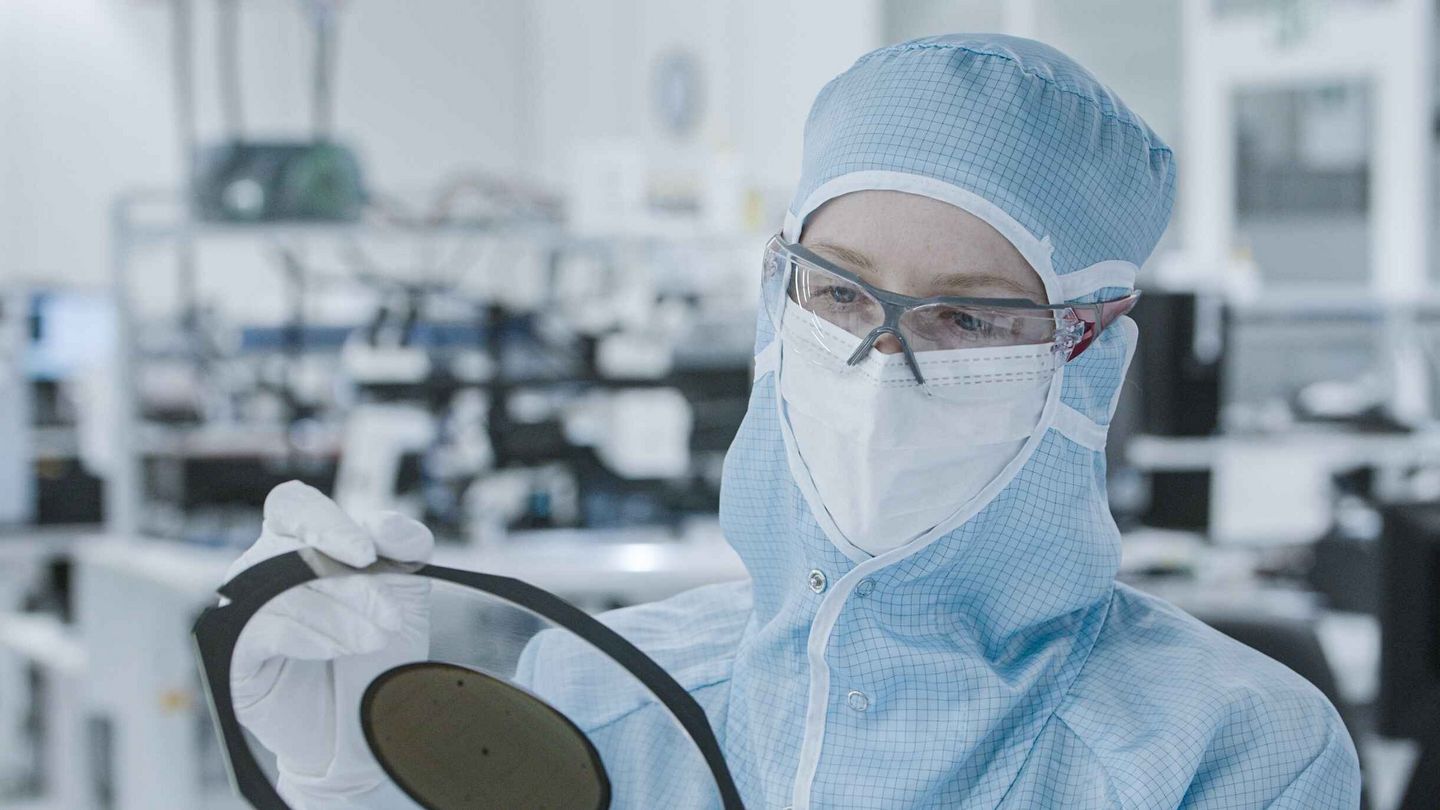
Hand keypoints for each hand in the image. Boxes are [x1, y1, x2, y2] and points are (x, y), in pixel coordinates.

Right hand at [225, 481, 432, 802]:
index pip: (294, 505)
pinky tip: (338, 651)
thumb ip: (405, 543)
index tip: (369, 555)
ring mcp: (244, 607)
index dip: (326, 523)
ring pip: (280, 588)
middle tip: (392, 617)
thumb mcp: (407, 589)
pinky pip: (260, 628)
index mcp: (301, 542)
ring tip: (376, 641)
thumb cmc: (381, 651)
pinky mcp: (234, 651)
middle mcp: (265, 568)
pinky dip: (308, 636)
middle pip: (291, 549)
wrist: (369, 721)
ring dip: (339, 615)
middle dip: (351, 583)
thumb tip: (383, 523)